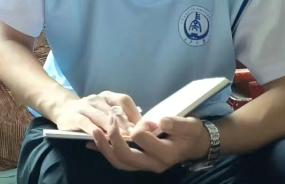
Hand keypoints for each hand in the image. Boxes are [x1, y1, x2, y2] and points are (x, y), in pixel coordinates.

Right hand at [50, 91, 141, 134]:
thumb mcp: (105, 111)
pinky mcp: (74, 117)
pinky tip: (102, 137)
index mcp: (107, 96)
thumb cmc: (90, 114)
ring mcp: (84, 107)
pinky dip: (95, 130)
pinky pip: (86, 123)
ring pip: (102, 117)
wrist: (63, 109)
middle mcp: (96, 99)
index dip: (135, 113)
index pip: (123, 100)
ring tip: (124, 138)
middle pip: (114, 110)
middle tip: (138, 135)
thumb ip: (121, 116)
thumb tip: (146, 127)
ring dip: (114, 128)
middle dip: (127, 124)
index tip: (146, 127)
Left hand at [88, 115, 208, 172]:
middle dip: (113, 138)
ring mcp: (144, 165)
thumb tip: (161, 121)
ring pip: (119, 162)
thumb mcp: (190, 126)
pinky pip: (118, 160)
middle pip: (126, 157)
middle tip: (110, 120)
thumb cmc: (191, 133)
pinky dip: (104, 151)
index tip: (145, 118)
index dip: (139, 127)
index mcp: (166, 154)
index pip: (143, 140)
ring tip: (95, 132)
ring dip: (104, 147)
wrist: (193, 144)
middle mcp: (153, 164)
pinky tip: (91, 142)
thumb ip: (176, 124)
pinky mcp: (138, 162)